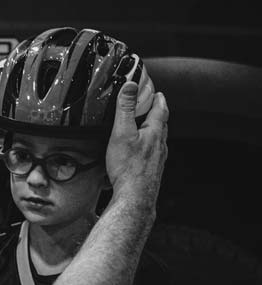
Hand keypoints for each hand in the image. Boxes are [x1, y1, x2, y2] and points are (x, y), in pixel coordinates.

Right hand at [106, 81, 168, 206]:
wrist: (134, 197)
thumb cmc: (128, 168)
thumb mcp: (122, 133)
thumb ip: (126, 109)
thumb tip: (130, 86)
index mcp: (155, 132)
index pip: (160, 109)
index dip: (157, 98)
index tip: (155, 92)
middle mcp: (160, 145)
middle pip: (161, 124)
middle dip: (155, 113)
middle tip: (149, 107)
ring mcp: (158, 159)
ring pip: (158, 140)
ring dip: (152, 131)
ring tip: (142, 128)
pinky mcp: (152, 171)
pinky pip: (152, 154)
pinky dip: (147, 147)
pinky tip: (137, 153)